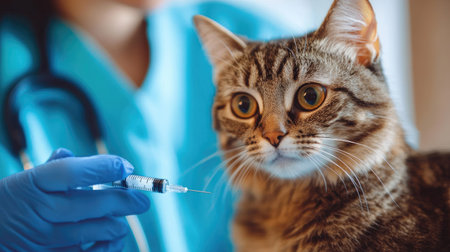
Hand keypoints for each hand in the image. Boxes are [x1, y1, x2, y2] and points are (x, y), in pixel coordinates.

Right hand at [0, 148, 149, 250]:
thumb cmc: (13, 202)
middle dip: (127, 200)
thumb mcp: (25, 180)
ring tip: (122, 221)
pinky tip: (112, 239)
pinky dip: (109, 246)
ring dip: (118, 224)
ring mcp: (45, 238)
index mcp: (33, 183)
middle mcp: (40, 210)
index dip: (104, 167)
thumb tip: (82, 156)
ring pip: (99, 230)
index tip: (126, 167)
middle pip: (95, 203)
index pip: (72, 171)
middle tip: (143, 199)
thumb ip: (55, 168)